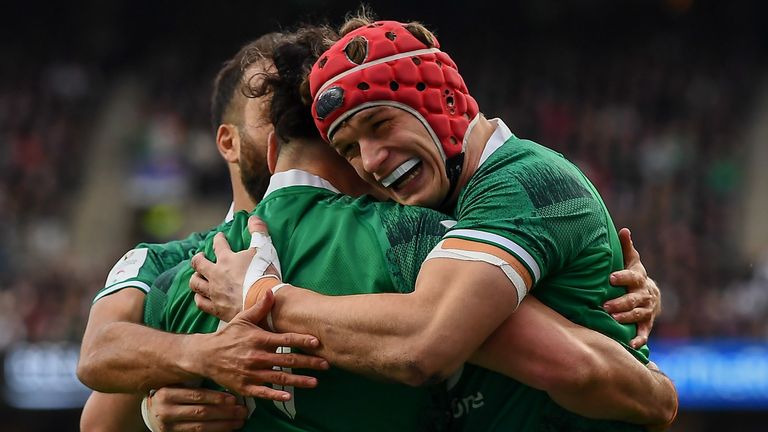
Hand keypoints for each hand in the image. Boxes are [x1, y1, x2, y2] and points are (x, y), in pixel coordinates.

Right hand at [145, 386, 246, 431]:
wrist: (152, 412)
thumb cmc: (172, 393)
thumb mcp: (178, 384)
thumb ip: (195, 383)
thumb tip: (227, 382)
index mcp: (168, 394)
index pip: (196, 396)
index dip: (216, 398)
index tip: (234, 399)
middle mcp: (166, 411)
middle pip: (201, 412)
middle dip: (225, 412)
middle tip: (242, 411)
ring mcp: (170, 426)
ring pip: (201, 427)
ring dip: (223, 425)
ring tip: (239, 421)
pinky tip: (227, 429)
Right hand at [190, 290, 329, 399]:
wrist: (205, 356)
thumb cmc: (228, 336)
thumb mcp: (242, 319)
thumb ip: (259, 307)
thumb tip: (271, 291)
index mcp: (258, 339)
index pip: (284, 340)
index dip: (301, 340)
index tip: (317, 342)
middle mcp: (256, 357)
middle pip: (287, 360)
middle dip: (308, 362)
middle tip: (325, 364)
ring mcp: (251, 373)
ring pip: (279, 378)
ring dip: (299, 380)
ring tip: (315, 382)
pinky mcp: (246, 387)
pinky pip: (263, 392)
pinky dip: (275, 395)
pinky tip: (289, 396)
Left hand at [191, 216, 278, 320]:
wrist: (266, 301)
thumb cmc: (265, 274)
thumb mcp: (264, 248)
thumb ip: (259, 231)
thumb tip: (253, 217)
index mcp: (226, 259)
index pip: (218, 244)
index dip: (218, 239)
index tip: (219, 237)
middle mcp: (216, 274)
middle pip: (198, 264)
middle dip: (198, 259)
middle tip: (200, 257)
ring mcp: (214, 292)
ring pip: (195, 283)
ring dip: (195, 278)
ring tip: (198, 276)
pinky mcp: (217, 308)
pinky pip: (201, 303)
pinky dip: (199, 298)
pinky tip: (200, 297)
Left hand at [604, 228, 661, 347]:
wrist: (652, 294)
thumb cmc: (633, 275)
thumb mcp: (632, 261)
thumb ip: (626, 248)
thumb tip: (623, 229)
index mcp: (639, 278)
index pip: (632, 277)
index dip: (622, 277)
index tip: (611, 278)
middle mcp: (644, 294)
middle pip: (633, 299)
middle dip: (620, 302)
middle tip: (605, 306)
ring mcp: (647, 309)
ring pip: (637, 314)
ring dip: (625, 318)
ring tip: (612, 320)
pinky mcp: (648, 322)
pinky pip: (645, 331)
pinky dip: (639, 338)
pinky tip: (630, 344)